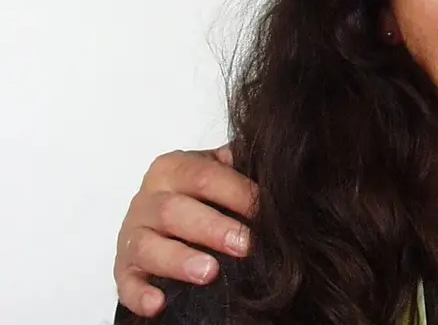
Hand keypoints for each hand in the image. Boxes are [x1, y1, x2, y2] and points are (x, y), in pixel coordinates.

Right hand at [115, 146, 256, 316]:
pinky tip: (158, 303)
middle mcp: (148, 199)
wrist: (165, 216)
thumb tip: (279, 171)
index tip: (266, 209)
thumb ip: (242, 167)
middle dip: (213, 228)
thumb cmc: (204, 194)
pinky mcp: (123, 268)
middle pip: (175, 210)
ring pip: (148, 246)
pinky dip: (140, 294)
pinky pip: (125, 283)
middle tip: (244, 244)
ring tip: (209, 272)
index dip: (237, 192)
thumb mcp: (221, 172)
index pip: (204, 176)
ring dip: (179, 260)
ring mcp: (133, 234)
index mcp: (174, 168)